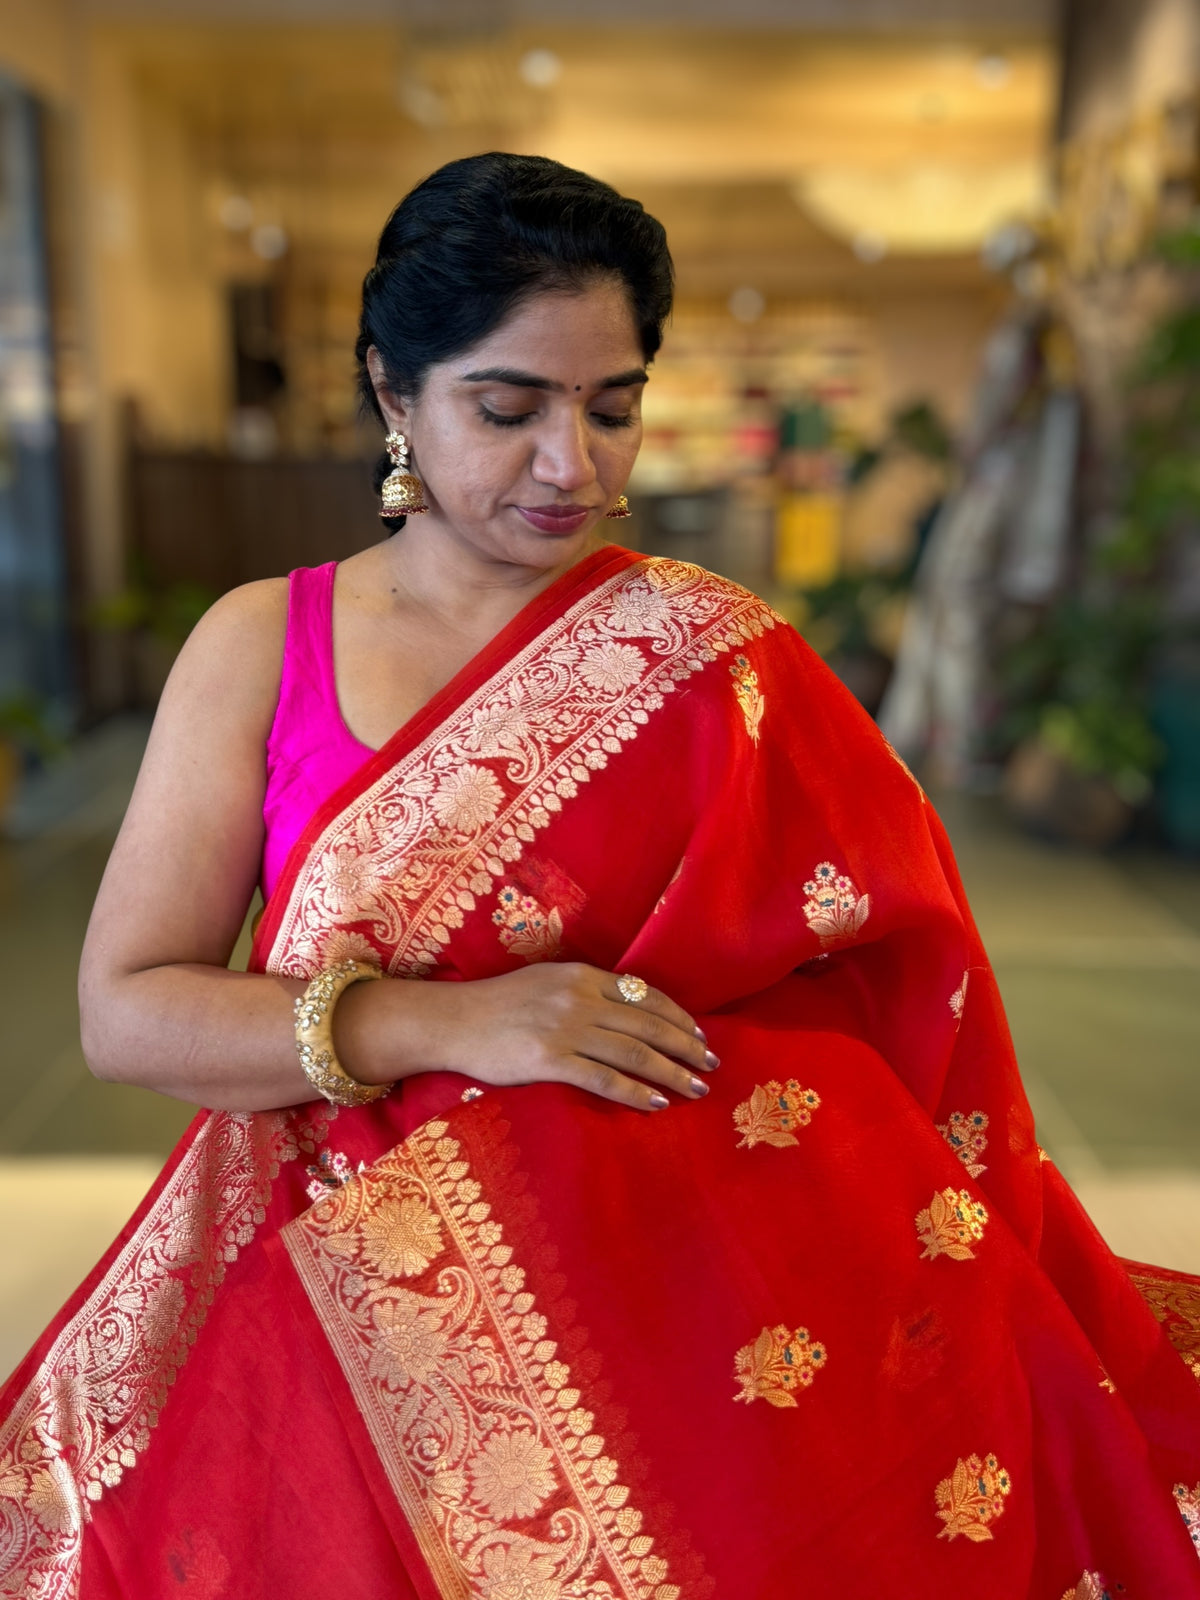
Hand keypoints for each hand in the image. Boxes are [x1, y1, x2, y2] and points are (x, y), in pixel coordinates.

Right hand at [427, 962, 716, 1111]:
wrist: (452, 1021)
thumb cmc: (498, 1005)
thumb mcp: (546, 983)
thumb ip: (585, 992)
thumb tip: (627, 1010)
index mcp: (582, 976)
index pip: (645, 996)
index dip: (677, 1017)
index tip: (698, 1036)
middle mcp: (579, 998)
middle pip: (648, 1025)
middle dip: (685, 1046)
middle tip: (710, 1065)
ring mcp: (565, 1029)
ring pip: (633, 1052)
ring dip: (671, 1072)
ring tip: (695, 1088)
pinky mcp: (549, 1060)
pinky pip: (604, 1078)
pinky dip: (635, 1091)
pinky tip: (656, 1102)